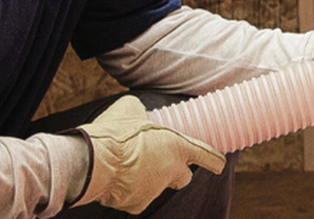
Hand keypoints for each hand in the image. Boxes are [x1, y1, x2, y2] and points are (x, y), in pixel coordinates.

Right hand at [71, 96, 225, 213]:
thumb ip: (142, 112)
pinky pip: (137, 198)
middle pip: (184, 177)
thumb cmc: (115, 132)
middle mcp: (171, 170)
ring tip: (126, 166)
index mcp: (177, 146)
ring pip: (156, 186)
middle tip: (160, 163)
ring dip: (147, 179)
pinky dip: (129, 192)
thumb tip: (137, 113)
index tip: (220, 164)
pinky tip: (116, 180)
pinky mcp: (137, 205)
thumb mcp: (130, 108)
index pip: (206, 155)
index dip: (214, 160)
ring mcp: (155, 190)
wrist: (93, 161)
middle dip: (177, 172)